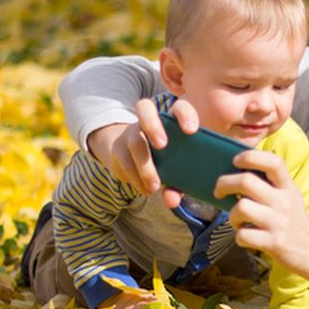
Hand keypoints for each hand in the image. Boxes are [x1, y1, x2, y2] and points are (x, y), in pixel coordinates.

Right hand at [86, 98, 200, 208]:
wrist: (134, 160)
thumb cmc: (167, 163)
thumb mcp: (176, 171)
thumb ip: (178, 184)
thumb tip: (172, 200)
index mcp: (171, 120)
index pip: (179, 108)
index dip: (185, 115)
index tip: (191, 131)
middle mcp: (149, 121)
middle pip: (145, 108)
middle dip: (153, 124)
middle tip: (162, 145)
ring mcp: (131, 133)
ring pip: (134, 141)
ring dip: (144, 165)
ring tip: (154, 187)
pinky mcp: (118, 149)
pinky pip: (124, 162)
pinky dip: (135, 179)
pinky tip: (145, 190)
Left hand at [215, 150, 308, 300]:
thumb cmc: (295, 223)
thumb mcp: (290, 198)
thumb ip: (271, 185)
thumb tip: (236, 174)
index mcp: (288, 188)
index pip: (273, 162)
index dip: (250, 157)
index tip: (235, 160)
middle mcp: (284, 202)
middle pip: (246, 181)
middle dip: (224, 184)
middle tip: (219, 191)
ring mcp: (279, 223)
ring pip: (241, 207)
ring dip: (232, 215)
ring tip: (237, 220)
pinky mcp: (274, 243)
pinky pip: (243, 235)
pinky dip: (239, 236)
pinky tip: (246, 236)